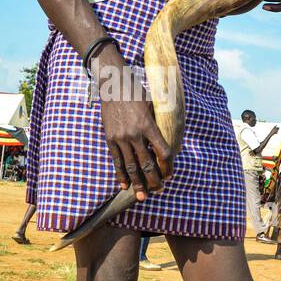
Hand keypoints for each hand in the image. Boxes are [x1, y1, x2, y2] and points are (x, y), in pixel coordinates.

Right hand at [94, 58, 172, 199]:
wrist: (113, 84)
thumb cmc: (137, 92)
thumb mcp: (153, 104)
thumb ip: (160, 123)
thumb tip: (170, 140)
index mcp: (148, 125)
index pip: (163, 152)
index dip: (168, 166)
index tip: (170, 174)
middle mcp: (134, 134)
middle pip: (147, 164)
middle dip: (154, 181)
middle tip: (159, 191)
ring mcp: (120, 137)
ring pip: (130, 166)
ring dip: (137, 183)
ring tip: (142, 197)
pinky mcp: (110, 138)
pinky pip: (116, 160)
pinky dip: (120, 174)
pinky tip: (124, 185)